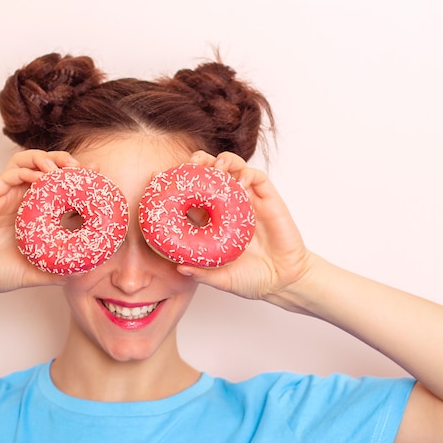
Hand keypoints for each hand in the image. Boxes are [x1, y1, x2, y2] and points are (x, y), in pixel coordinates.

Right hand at [0, 149, 79, 292]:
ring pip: (28, 162)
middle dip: (66, 162)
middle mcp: (24, 200)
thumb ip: (57, 272)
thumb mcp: (35, 274)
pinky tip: (38, 176)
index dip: (80, 179)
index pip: (62, 189)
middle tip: (81, 167)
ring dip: (46, 159)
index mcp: (37, 214)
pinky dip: (25, 169)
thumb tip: (82, 271)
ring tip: (61, 166)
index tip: (98, 173)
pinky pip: (9, 174)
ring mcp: (7, 195)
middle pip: (47, 168)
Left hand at [178, 151, 313, 302]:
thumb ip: (202, 272)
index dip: (177, 184)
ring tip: (214, 166)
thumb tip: (178, 267)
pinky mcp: (268, 200)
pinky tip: (239, 181)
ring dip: (222, 162)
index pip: (191, 196)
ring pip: (233, 170)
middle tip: (191, 163)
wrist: (282, 280)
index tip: (159, 176)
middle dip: (199, 164)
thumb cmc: (251, 279)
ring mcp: (248, 201)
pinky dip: (246, 173)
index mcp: (212, 223)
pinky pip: (257, 177)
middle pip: (210, 175)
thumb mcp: (222, 279)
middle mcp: (228, 207)